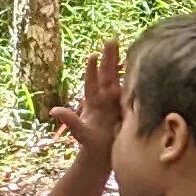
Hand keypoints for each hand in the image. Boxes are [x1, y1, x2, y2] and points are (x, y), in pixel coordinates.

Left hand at [46, 40, 125, 156]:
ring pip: (118, 79)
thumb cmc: (91, 145)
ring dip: (121, 64)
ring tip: (123, 47)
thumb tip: (53, 110)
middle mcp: (104, 99)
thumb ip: (70, 121)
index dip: (92, 70)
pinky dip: (134, 78)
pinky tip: (141, 66)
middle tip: (111, 40)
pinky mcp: (127, 107)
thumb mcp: (80, 133)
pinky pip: (131, 90)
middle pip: (107, 75)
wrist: (104, 156)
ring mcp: (116, 102)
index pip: (92, 83)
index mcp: (93, 103)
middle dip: (109, 58)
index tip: (92, 55)